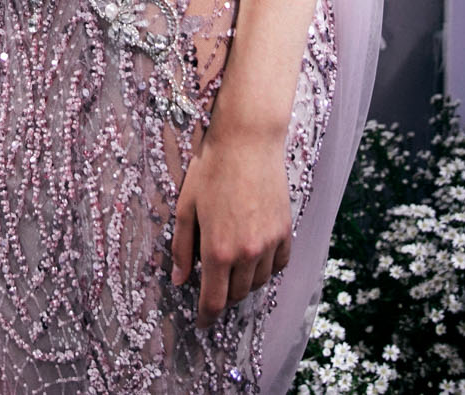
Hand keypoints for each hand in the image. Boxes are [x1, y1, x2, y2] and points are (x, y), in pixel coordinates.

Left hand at [170, 129, 291, 324]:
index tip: (202, 324)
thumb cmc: (211, 170)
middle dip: (223, 297)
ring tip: (232, 269)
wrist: (247, 142)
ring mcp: (269, 243)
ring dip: (244, 283)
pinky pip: (279, 264)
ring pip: (258, 282)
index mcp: (218, 251)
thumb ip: (182, 249)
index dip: (206, 317)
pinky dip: (267, 268)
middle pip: (237, 295)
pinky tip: (255, 257)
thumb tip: (179, 280)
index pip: (214, 301)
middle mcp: (247, 253)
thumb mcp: (186, 208)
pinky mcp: (285, 230)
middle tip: (213, 287)